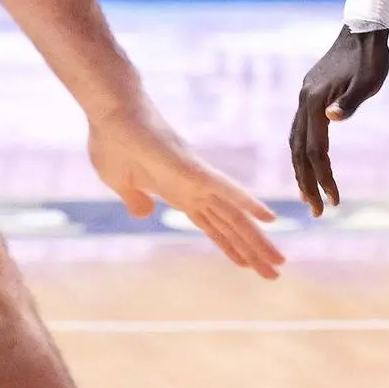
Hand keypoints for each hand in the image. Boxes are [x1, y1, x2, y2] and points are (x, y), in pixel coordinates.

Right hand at [85, 96, 280, 275]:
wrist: (110, 114)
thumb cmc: (113, 142)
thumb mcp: (121, 184)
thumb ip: (135, 200)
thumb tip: (144, 214)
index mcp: (179, 195)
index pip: (212, 228)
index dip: (231, 247)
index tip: (248, 266)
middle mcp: (195, 190)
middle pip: (230, 226)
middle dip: (252, 251)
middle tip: (275, 273)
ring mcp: (197, 180)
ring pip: (234, 215)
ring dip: (257, 239)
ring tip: (279, 262)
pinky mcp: (194, 169)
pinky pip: (226, 189)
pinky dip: (248, 203)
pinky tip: (270, 218)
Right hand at [288, 27, 388, 213]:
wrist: (363, 29)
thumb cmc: (371, 57)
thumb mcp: (369, 80)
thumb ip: (351, 101)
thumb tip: (333, 119)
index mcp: (315, 101)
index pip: (315, 150)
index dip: (323, 178)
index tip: (334, 200)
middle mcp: (304, 101)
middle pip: (298, 151)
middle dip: (308, 183)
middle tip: (319, 212)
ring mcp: (304, 97)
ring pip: (295, 142)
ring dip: (301, 171)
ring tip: (310, 195)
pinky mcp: (309, 94)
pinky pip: (299, 130)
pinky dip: (301, 152)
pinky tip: (309, 162)